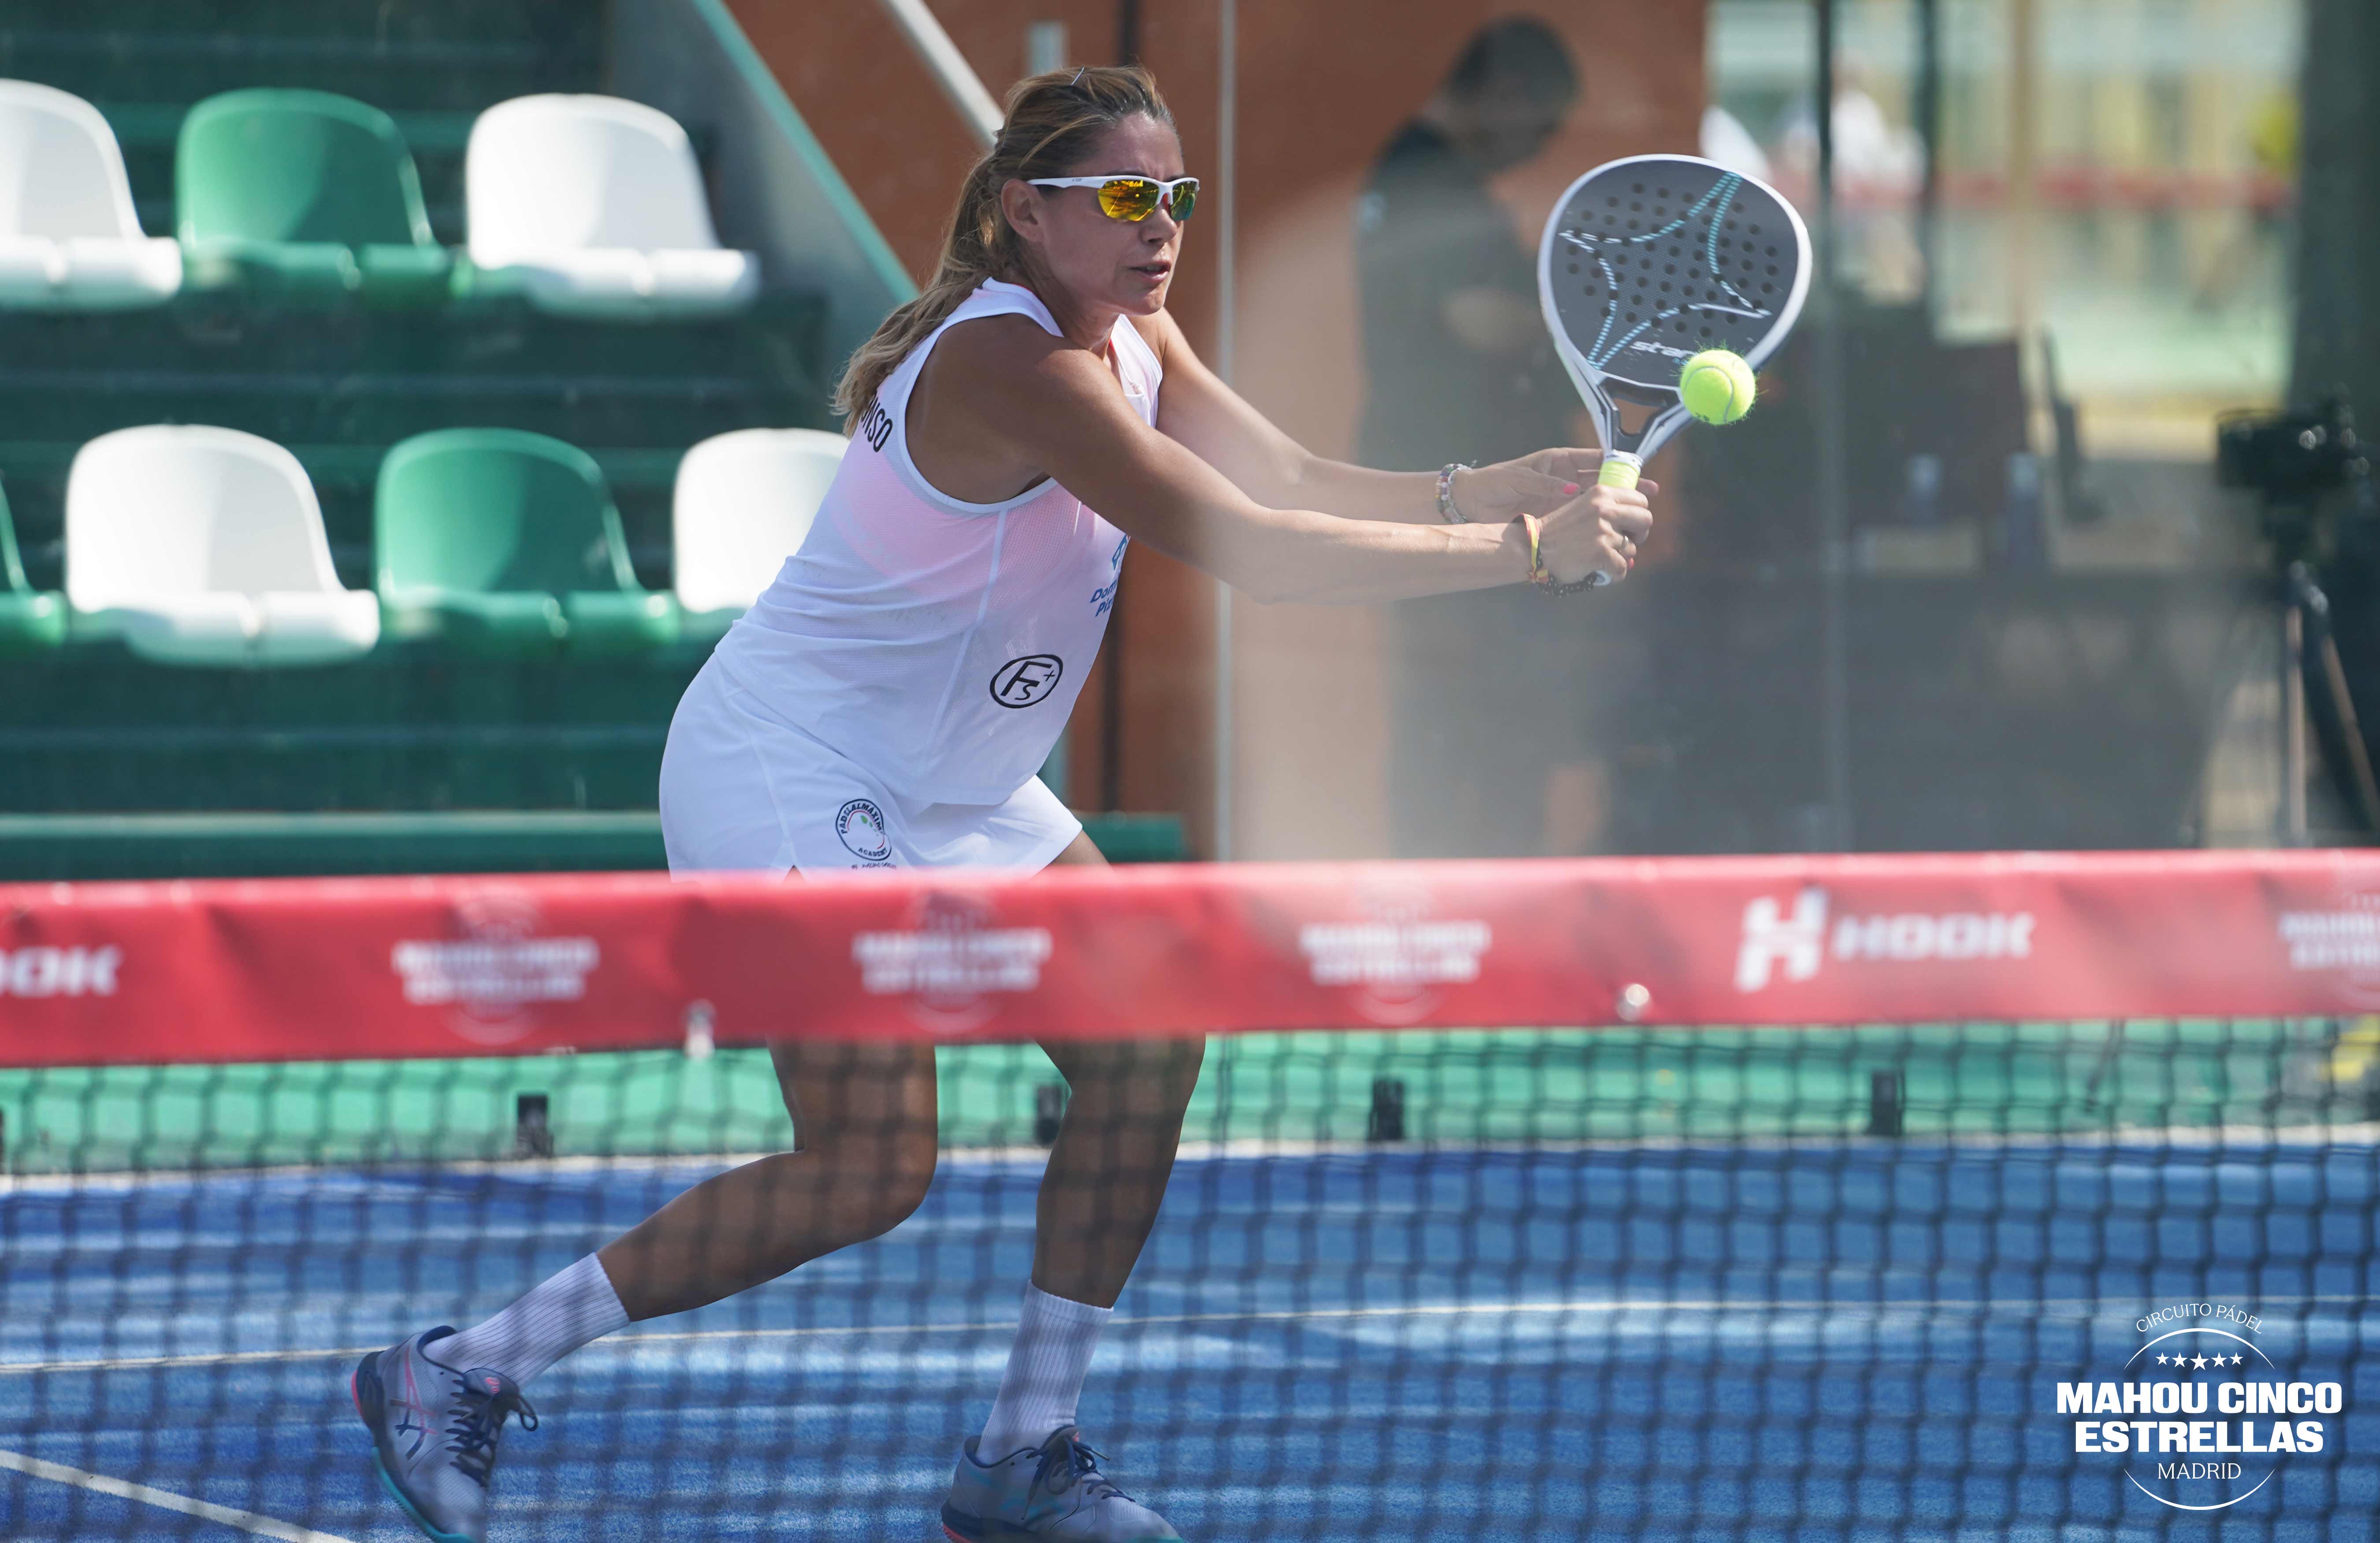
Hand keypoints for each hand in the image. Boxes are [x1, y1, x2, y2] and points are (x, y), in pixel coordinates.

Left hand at [1452, 448, 1658, 523]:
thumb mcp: (1520, 478)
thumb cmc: (1494, 482)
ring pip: (1597, 503)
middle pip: (1603, 482)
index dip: (1618, 464)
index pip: (1595, 459)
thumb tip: (1573, 490)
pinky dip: (1598, 525)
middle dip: (1626, 488)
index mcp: (1559, 463)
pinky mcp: (1557, 517)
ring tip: (1639, 516)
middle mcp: (1565, 480)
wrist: (1473, 502)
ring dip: (1617, 509)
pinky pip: (1582, 520)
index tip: (1639, 468)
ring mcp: (1563, 500)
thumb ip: (1546, 484)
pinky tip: (1613, 532)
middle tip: (1650, 495)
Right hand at [1532, 481, 1654, 587]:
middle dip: (1640, 534)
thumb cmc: (1557, 531)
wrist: (1534, 548)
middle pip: (1646, 519)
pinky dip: (1614, 574)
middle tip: (1627, 542)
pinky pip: (1622, 568)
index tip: (1630, 525)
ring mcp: (1604, 531)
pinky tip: (1603, 573)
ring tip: (1603, 558)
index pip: (1641, 499)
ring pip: (1632, 548)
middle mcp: (1605, 509)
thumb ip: (1607, 507)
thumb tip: (1635, 523)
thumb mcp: (1583, 506)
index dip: (1639, 514)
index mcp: (1601, 493)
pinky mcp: (1601, 553)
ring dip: (1621, 557)